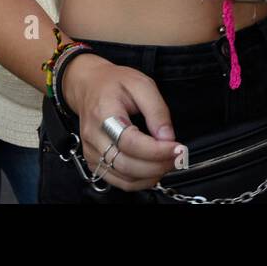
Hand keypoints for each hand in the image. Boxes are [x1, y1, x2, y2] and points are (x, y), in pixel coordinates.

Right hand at [65, 55, 181, 191]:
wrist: (89, 86)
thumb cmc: (114, 83)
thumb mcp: (141, 84)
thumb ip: (157, 110)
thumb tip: (167, 137)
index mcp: (104, 113)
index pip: (129, 142)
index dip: (156, 150)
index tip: (177, 148)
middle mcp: (94, 136)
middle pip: (126, 164)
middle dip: (157, 165)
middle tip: (178, 157)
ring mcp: (92, 152)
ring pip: (123, 178)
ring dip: (151, 176)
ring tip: (169, 163)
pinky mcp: (94, 162)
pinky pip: (118, 181)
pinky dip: (140, 182)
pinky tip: (154, 171)